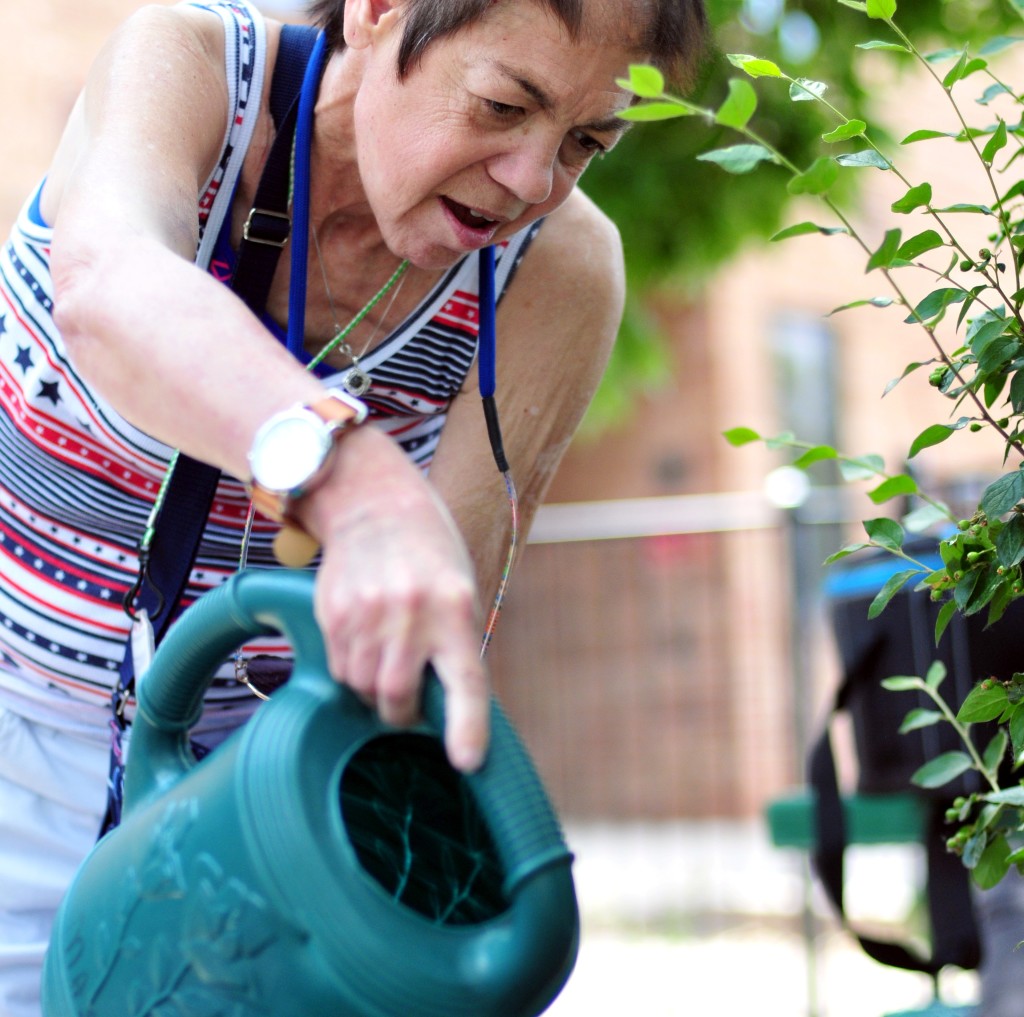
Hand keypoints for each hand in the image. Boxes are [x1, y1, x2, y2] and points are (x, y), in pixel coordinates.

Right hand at [301, 427, 489, 771]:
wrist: (376, 504)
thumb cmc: (430, 552)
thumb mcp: (460, 590)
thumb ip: (453, 646)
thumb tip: (445, 708)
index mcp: (456, 609)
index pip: (465, 681)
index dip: (467, 728)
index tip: (467, 763)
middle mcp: (411, 614)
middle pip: (397, 698)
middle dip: (401, 715)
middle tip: (409, 704)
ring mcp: (367, 614)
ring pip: (363, 689)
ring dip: (374, 691)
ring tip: (386, 656)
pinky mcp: (333, 613)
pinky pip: (340, 669)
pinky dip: (353, 670)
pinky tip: (364, 639)